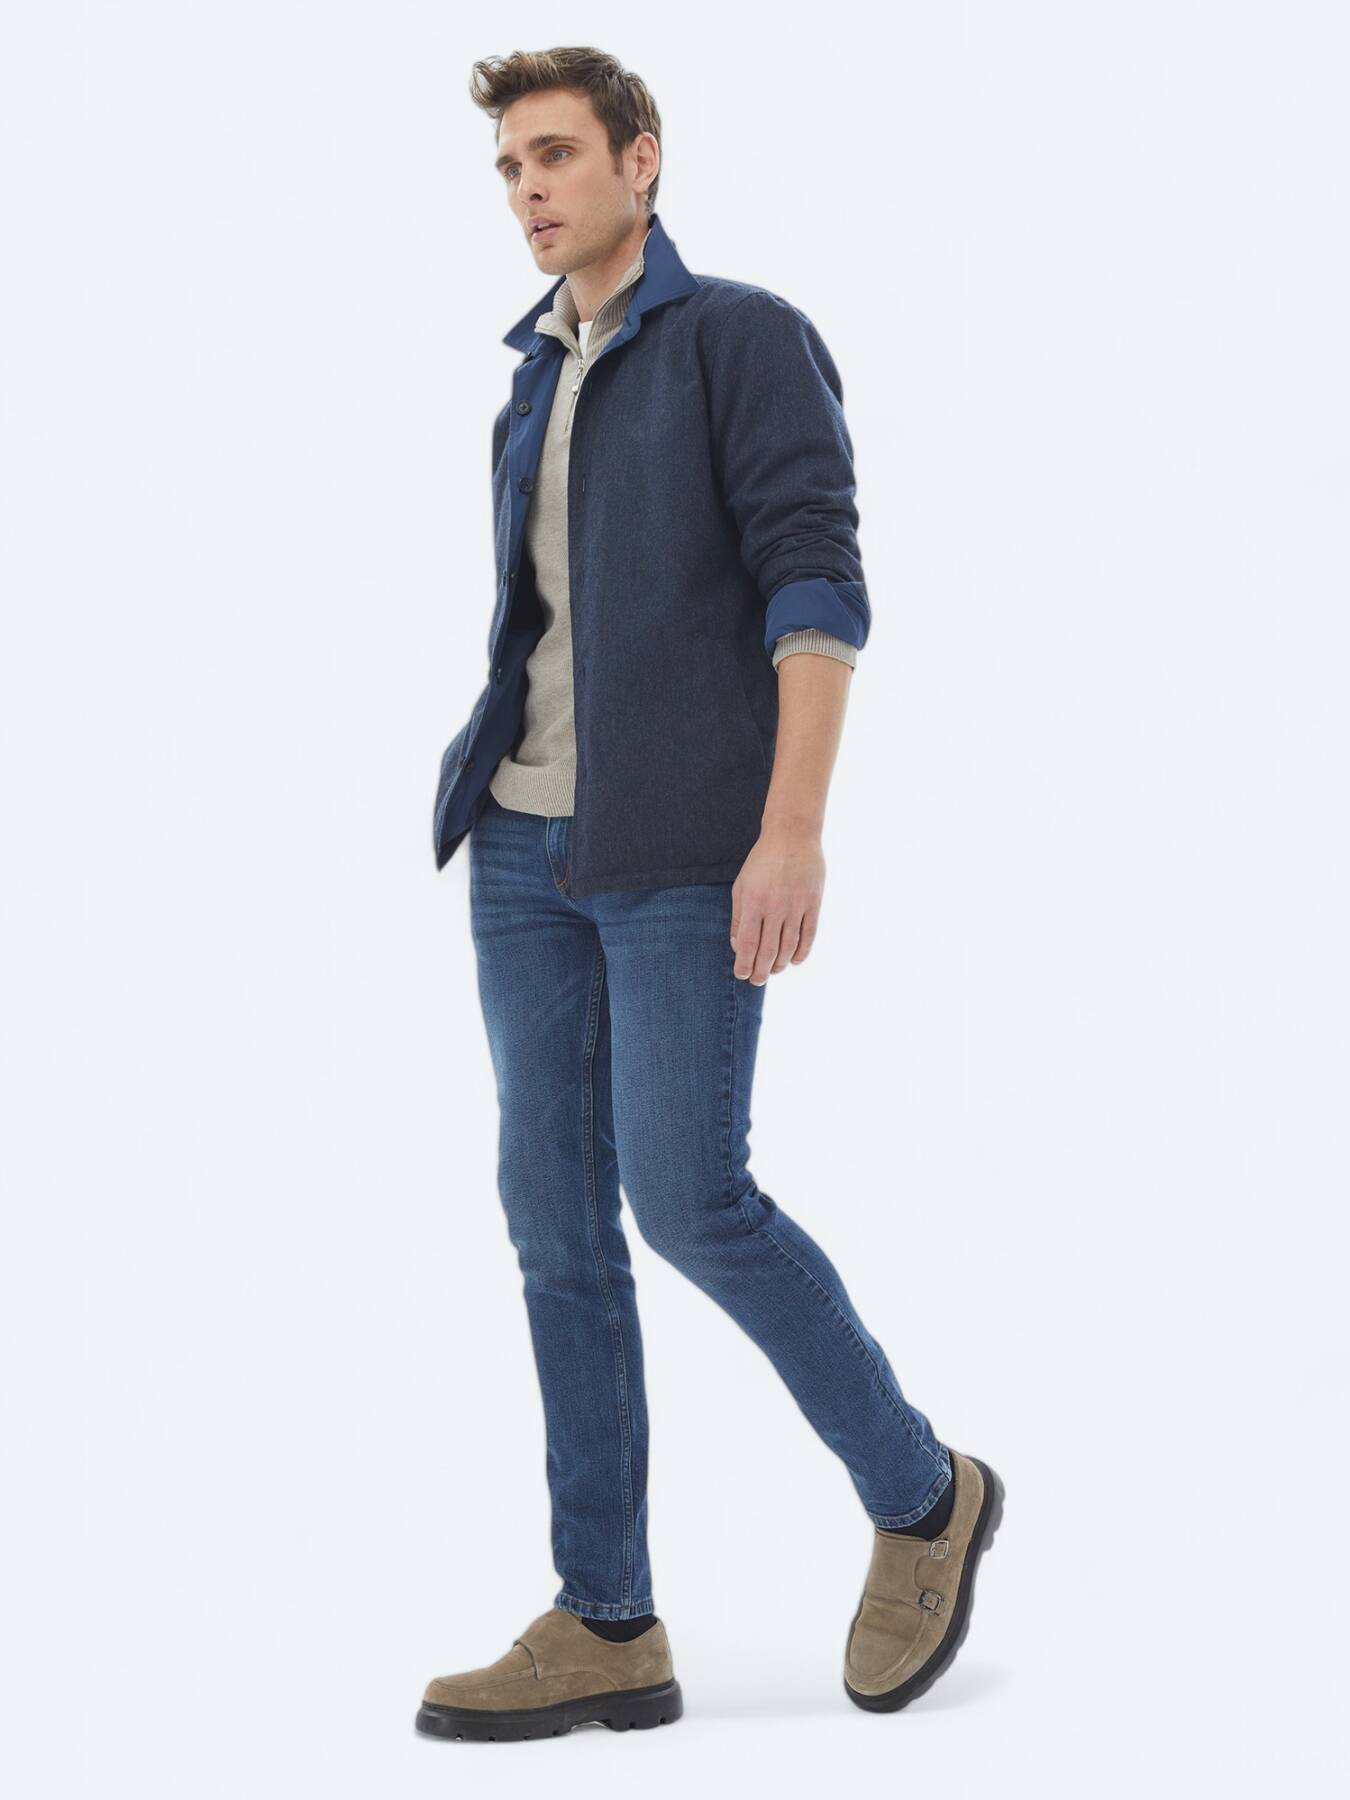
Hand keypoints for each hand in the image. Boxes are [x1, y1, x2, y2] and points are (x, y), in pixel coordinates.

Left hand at [730, 827, 824, 983]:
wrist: (792, 836)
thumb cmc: (762, 861)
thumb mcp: (742, 885)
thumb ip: (739, 917)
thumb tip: (738, 947)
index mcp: (754, 902)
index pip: (748, 943)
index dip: (744, 964)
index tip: (742, 975)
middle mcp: (776, 907)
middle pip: (768, 950)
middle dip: (761, 971)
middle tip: (757, 980)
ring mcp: (797, 906)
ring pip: (789, 947)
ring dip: (780, 964)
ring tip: (773, 971)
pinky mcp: (813, 903)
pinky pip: (808, 936)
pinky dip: (801, 952)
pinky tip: (794, 961)